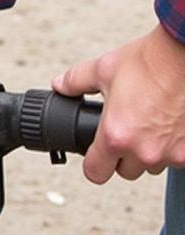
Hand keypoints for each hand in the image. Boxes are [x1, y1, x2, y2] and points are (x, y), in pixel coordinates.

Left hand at [53, 24, 184, 182]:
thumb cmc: (153, 60)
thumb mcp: (104, 69)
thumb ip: (76, 81)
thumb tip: (61, 85)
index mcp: (116, 136)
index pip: (95, 174)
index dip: (93, 164)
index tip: (95, 155)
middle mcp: (145, 150)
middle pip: (126, 171)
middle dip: (123, 155)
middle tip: (126, 131)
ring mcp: (173, 152)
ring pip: (154, 165)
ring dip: (149, 151)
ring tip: (150, 124)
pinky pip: (177, 157)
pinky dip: (173, 145)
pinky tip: (170, 123)